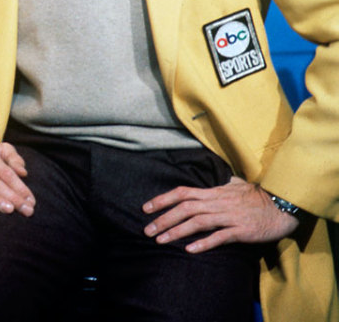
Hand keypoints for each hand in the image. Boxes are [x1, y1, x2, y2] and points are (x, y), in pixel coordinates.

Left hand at [142, 177, 299, 252]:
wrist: (283, 206)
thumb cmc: (258, 196)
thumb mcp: (236, 185)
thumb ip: (221, 184)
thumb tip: (213, 180)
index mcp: (214, 192)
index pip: (182, 193)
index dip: (162, 199)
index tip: (145, 208)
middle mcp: (218, 202)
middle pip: (185, 208)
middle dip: (163, 219)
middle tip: (147, 230)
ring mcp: (229, 216)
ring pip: (198, 222)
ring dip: (177, 231)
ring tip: (161, 240)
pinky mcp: (241, 230)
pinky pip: (220, 236)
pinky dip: (204, 242)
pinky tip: (190, 249)